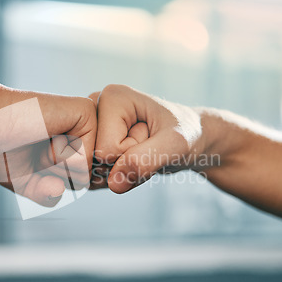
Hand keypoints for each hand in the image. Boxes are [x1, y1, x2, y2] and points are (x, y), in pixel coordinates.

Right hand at [0, 78, 96, 206]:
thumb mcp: (23, 182)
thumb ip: (47, 194)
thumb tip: (61, 189)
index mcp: (72, 147)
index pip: (77, 185)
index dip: (48, 184)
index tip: (30, 159)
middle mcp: (83, 132)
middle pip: (83, 181)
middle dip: (52, 174)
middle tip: (33, 146)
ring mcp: (88, 121)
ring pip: (86, 172)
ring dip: (54, 164)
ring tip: (39, 137)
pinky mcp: (87, 112)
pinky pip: (85, 159)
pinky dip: (58, 155)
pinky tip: (44, 131)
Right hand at [90, 84, 205, 192]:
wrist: (191, 138)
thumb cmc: (187, 134)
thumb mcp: (175, 146)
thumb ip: (146, 160)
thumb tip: (113, 184)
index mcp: (110, 97)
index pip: (105, 150)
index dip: (133, 154)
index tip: (150, 138)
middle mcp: (93, 107)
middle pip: (93, 160)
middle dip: (123, 164)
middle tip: (146, 146)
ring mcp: (90, 124)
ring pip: (91, 170)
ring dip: (119, 172)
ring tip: (140, 151)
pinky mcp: (90, 139)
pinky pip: (91, 174)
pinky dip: (114, 176)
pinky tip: (129, 160)